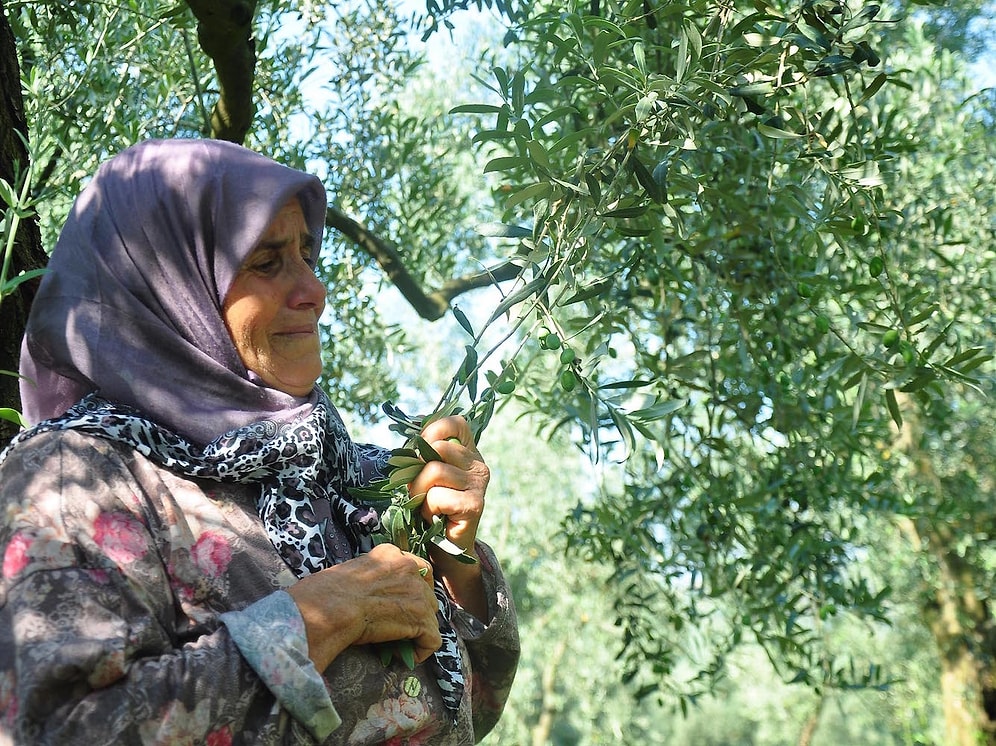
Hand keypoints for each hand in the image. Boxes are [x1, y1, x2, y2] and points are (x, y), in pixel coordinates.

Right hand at [287, 543, 441, 671]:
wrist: (330, 608)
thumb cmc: (326, 593)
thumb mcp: (350, 572)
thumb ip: (370, 577)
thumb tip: (370, 594)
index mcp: (389, 554)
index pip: (413, 567)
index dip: (409, 588)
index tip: (398, 603)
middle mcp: (408, 567)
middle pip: (425, 592)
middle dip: (416, 610)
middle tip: (399, 627)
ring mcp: (418, 591)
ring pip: (430, 616)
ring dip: (417, 631)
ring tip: (397, 645)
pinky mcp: (421, 617)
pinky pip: (432, 639)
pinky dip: (421, 651)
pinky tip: (404, 657)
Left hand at [408, 415, 489, 619]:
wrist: (446, 546)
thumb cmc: (432, 506)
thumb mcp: (426, 475)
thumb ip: (423, 457)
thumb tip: (410, 447)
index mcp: (469, 452)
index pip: (455, 423)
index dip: (432, 431)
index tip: (420, 453)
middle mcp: (479, 465)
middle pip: (437, 448)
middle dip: (417, 469)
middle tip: (418, 489)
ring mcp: (479, 485)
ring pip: (434, 471)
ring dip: (419, 491)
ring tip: (425, 504)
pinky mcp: (474, 505)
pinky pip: (437, 496)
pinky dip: (427, 508)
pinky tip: (434, 517)